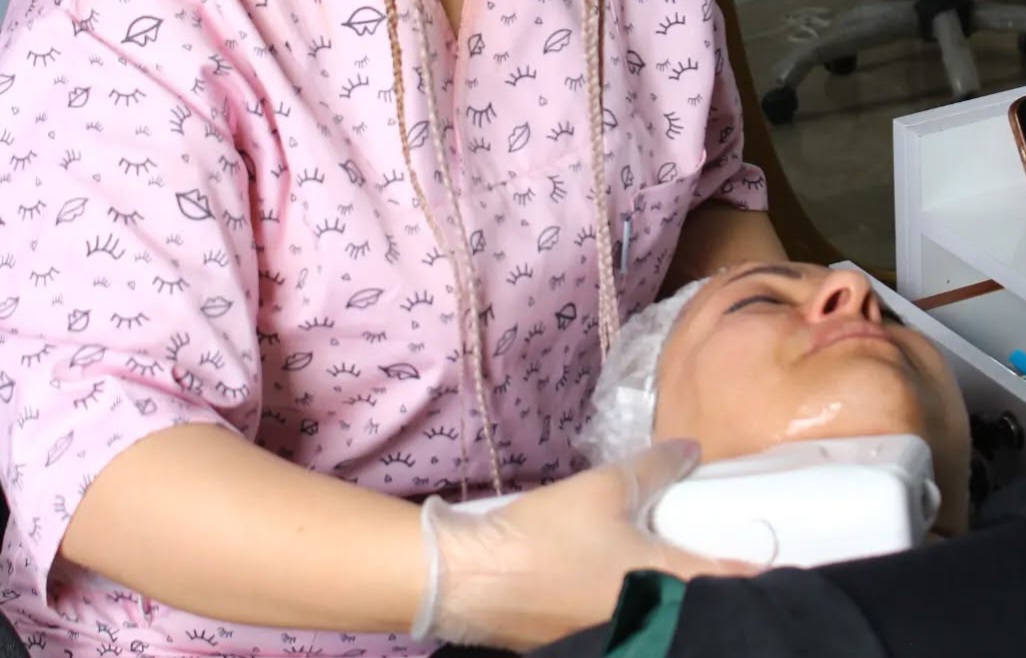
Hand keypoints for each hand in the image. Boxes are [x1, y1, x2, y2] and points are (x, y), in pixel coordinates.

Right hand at [412, 439, 760, 651]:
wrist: (471, 579)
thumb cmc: (545, 534)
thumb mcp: (602, 489)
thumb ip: (653, 467)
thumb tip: (692, 449)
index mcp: (663, 583)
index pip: (731, 580)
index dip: (761, 568)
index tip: (787, 553)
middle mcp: (650, 619)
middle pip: (703, 604)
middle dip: (722, 583)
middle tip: (732, 552)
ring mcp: (617, 636)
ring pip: (668, 615)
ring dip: (682, 594)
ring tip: (688, 563)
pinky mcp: (587, 641)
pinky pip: (635, 621)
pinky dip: (647, 602)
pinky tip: (635, 579)